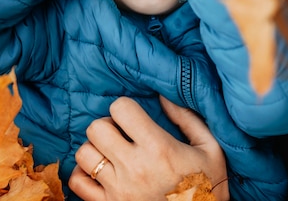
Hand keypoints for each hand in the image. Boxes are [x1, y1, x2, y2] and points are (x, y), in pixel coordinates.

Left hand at [69, 96, 228, 200]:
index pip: (121, 109)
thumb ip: (187, 118)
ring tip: (111, 152)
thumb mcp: (209, 148)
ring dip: (95, 149)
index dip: (125, 108)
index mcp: (158, 148)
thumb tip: (163, 96)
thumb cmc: (207, 185)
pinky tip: (100, 172)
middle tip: (120, 133)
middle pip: (96, 129)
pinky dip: (83, 174)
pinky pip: (77, 183)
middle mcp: (134, 167)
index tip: (133, 117)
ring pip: (84, 154)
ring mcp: (118, 190)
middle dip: (107, 125)